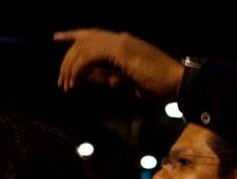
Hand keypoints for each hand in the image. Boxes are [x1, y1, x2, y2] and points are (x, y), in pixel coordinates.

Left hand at [53, 29, 184, 99]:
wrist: (178, 82)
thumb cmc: (159, 86)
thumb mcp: (127, 83)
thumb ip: (107, 77)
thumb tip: (87, 77)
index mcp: (123, 42)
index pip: (92, 35)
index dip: (73, 35)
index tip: (57, 37)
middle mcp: (120, 38)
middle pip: (84, 40)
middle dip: (68, 60)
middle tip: (62, 81)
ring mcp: (120, 42)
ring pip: (84, 48)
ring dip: (71, 67)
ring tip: (67, 86)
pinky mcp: (120, 50)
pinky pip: (90, 56)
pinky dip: (79, 70)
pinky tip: (76, 82)